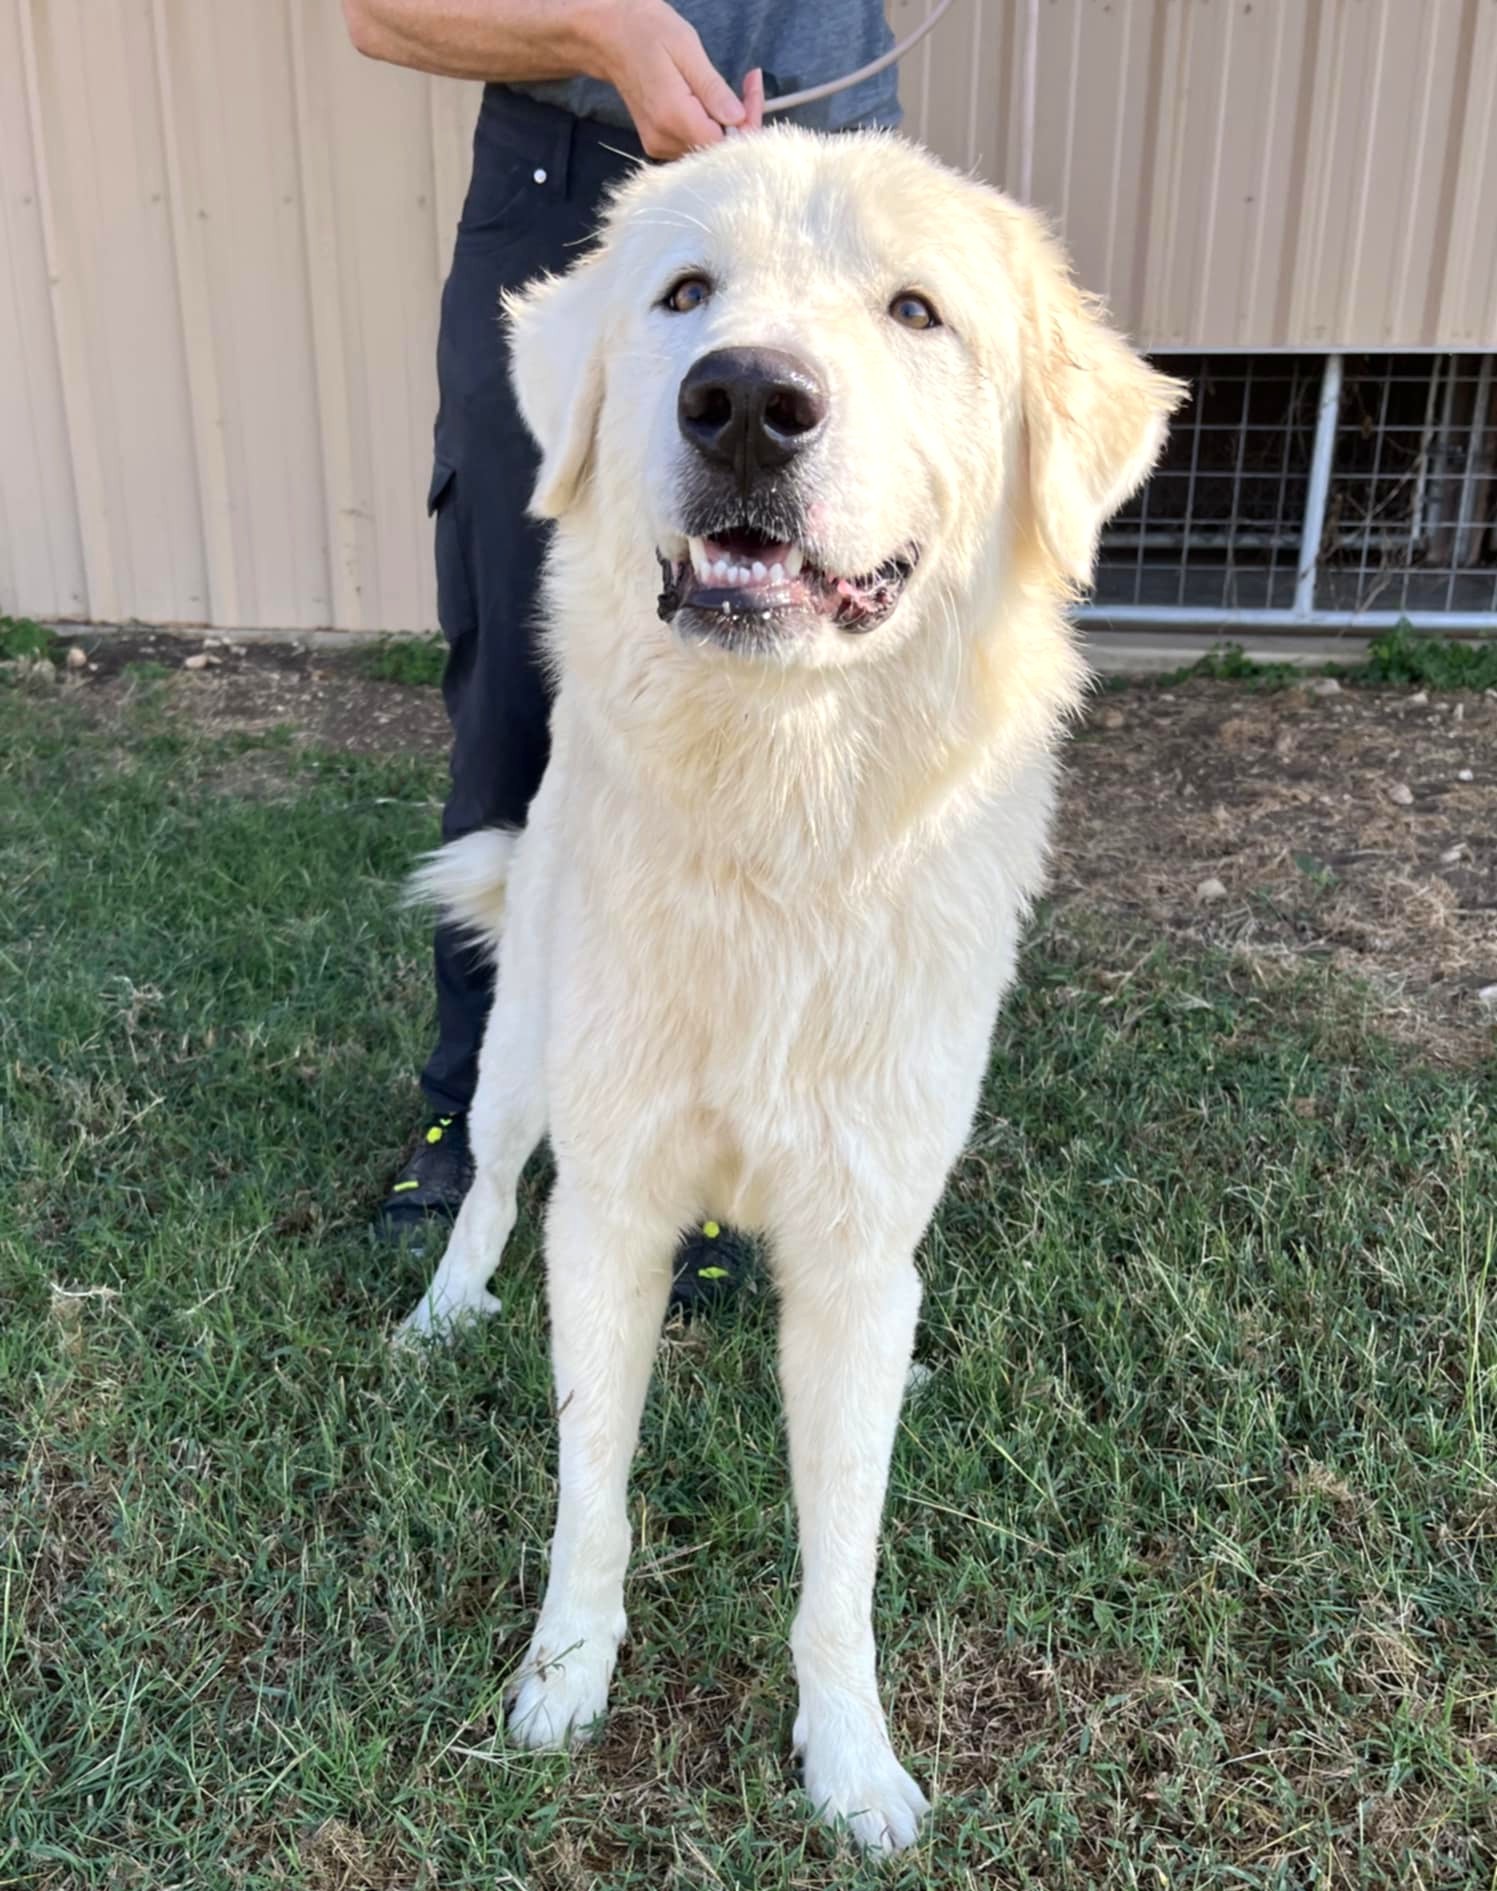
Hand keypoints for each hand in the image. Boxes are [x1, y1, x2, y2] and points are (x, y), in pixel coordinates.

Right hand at [581, 1, 757, 157]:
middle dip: (741, 122)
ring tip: (733, 91)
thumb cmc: (645, 32)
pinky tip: (714, 104)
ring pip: (709, 150)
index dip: (746, 123)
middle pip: (718, 150)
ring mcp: (659, 146)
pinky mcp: (659, 145)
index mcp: (672, 116)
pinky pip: (696, 145)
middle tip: (750, 84)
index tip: (753, 87)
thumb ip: (711, 89)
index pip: (723, 143)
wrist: (610, 38)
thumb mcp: (685, 48)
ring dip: (728, 125)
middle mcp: (664, 139)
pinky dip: (712, 127)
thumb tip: (737, 118)